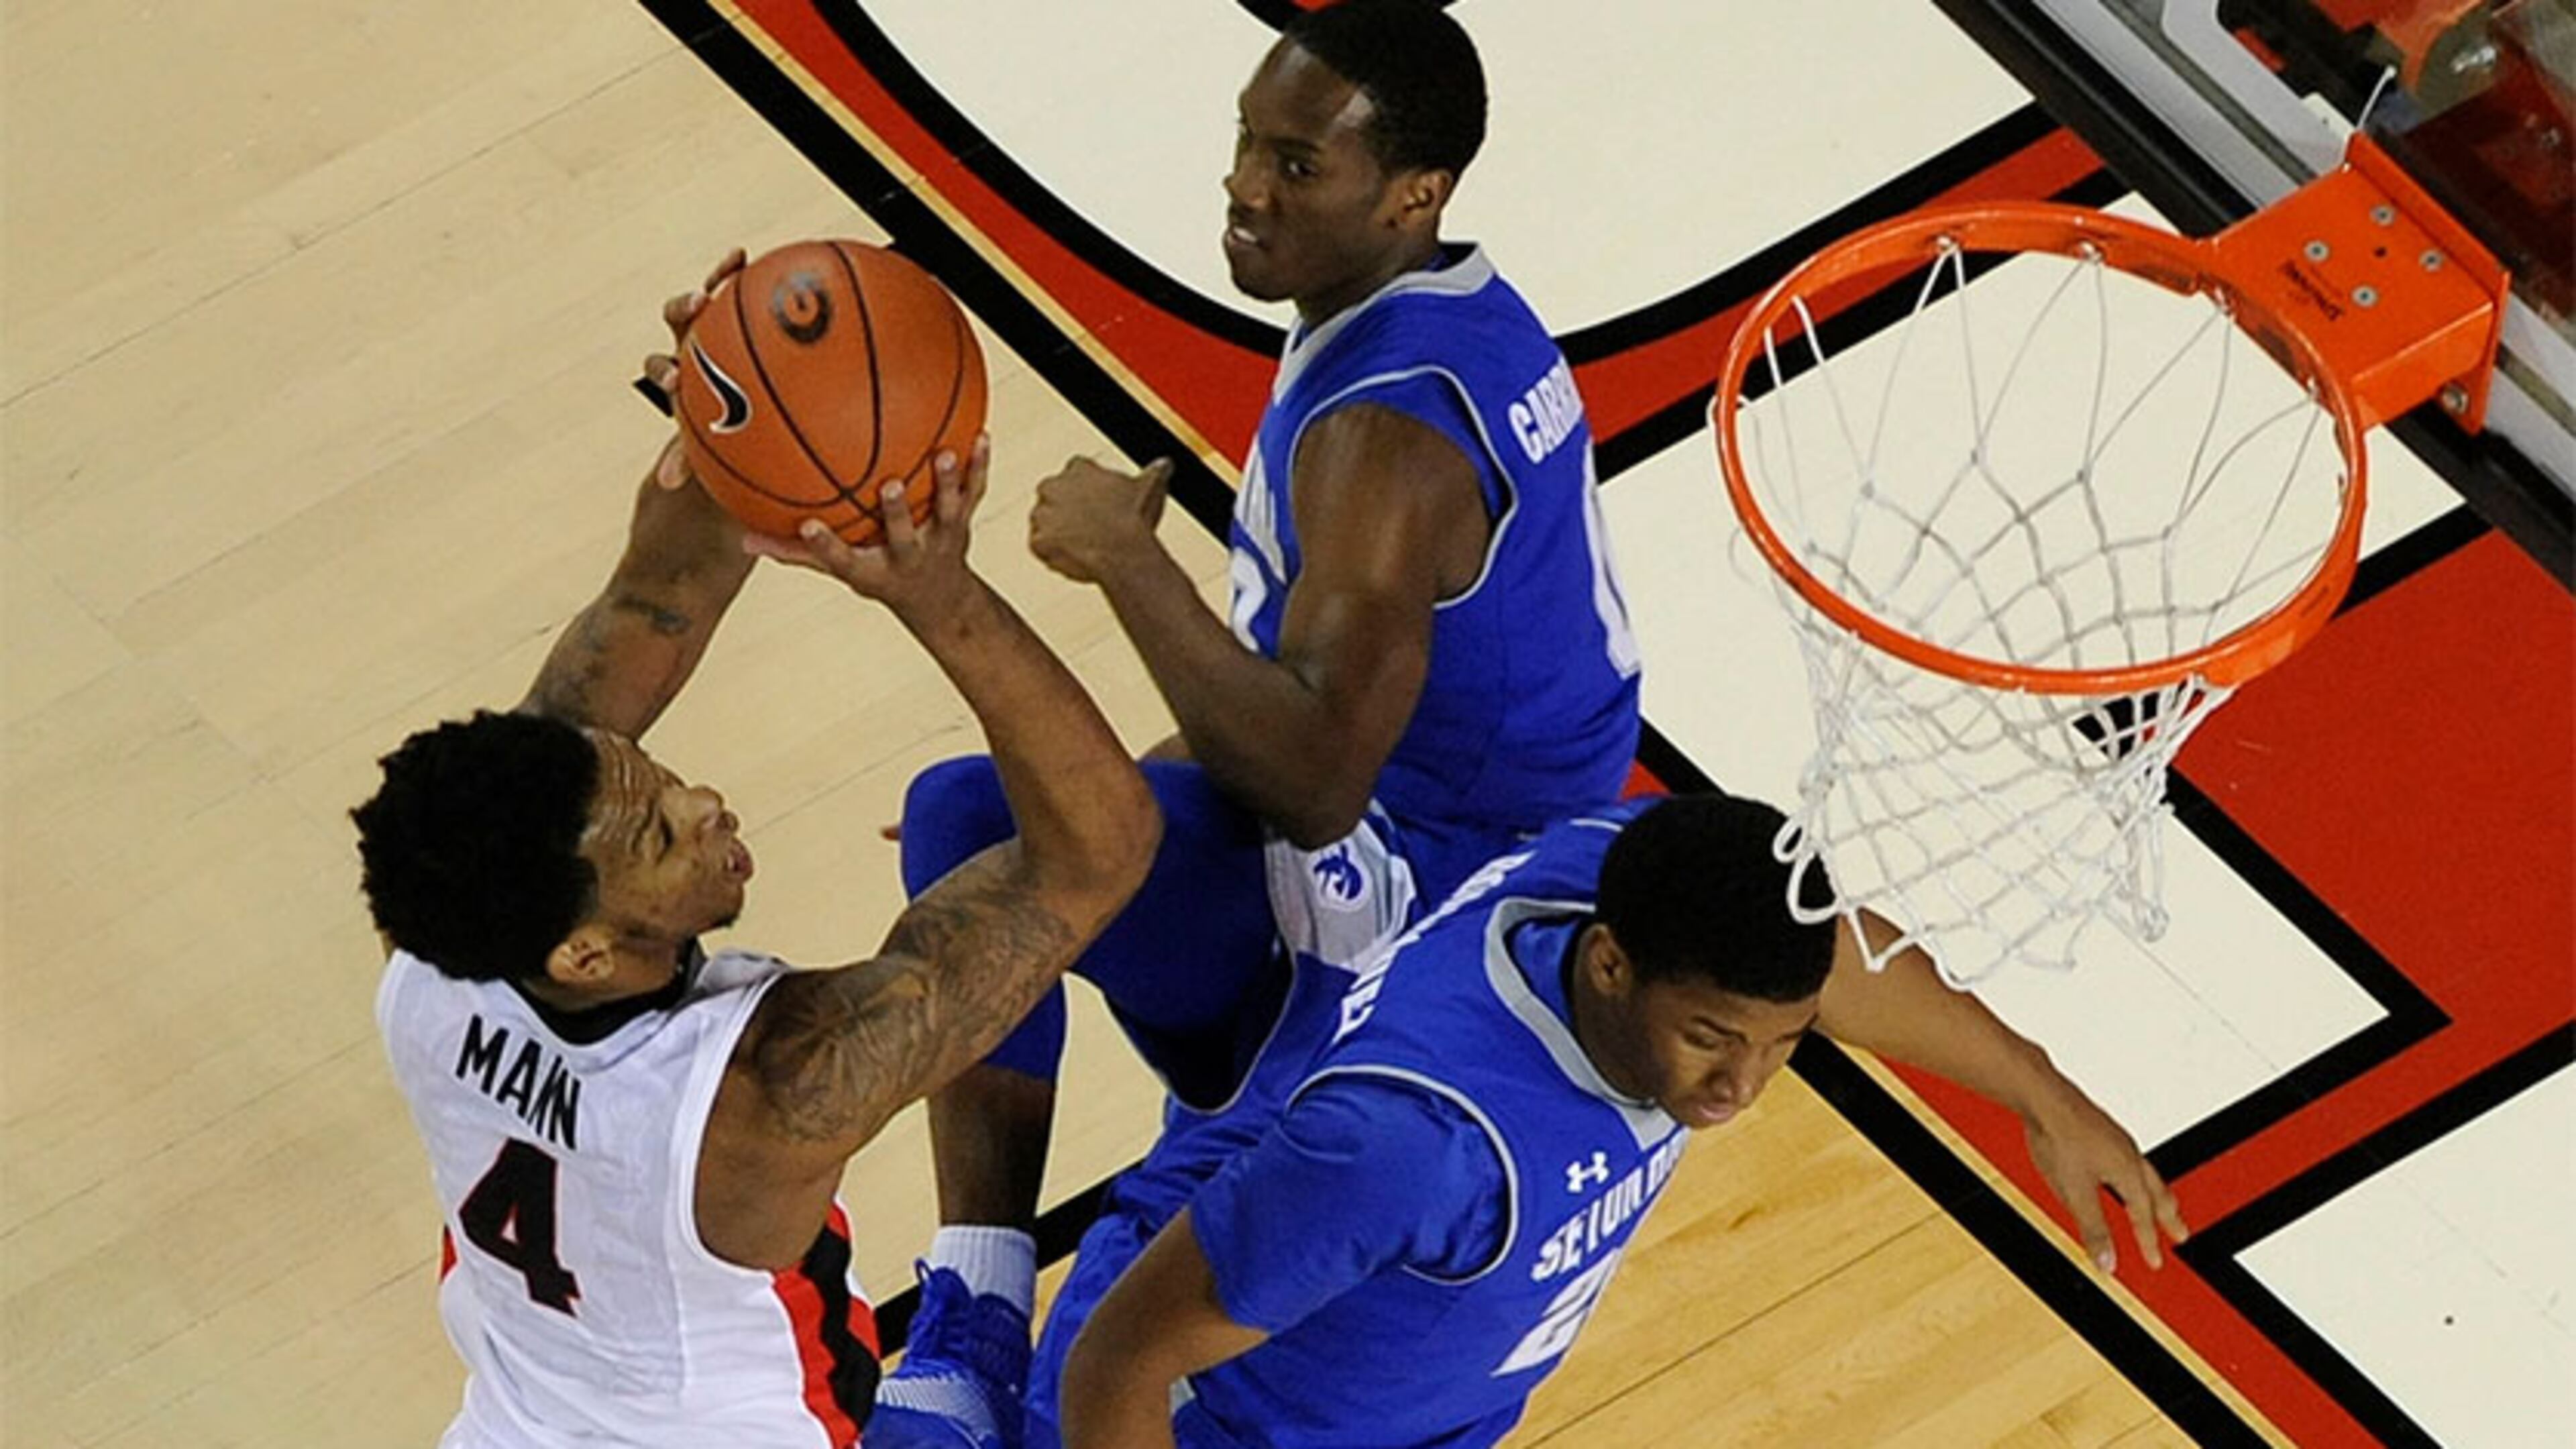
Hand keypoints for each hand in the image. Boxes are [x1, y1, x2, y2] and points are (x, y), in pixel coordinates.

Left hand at [642, 248, 749, 490]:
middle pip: (679, 319)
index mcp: (685, 373)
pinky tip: (749, 256)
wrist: (759, 409)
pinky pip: (746, 288)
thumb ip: (691, 456)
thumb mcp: (712, 445)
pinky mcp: (743, 309)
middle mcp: (696, 342)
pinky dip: (741, 272)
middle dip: (684, 308)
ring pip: (712, 295)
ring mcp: (719, 324)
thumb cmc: (731, 433)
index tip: (676, 382)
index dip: (665, 372)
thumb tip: (663, 487)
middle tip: (698, 307)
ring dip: (717, 280)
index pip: (662, 367)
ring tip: (733, 266)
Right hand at [744, 436, 990, 622]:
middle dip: (896, 513)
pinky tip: (982, 434)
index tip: (807, 525)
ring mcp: (939, 540)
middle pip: (901, 536)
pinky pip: (974, 492)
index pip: (842, 560)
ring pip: (946, 512)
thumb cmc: (877, 574)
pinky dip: (980, 466)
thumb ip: (795, 551)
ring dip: (947, 483)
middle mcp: (907, 557)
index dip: (825, 546)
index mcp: (872, 569)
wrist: (939, 599)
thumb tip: (743, 536)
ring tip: (947, 451)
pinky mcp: (963, 523)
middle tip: (892, 484)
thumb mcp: (839, 569)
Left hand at [1029, 456, 1173, 582]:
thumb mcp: (1151, 486)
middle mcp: (1054, 487)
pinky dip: (1054, 553)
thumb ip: (1155, 471)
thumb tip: (1164, 464)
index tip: (1098, 502)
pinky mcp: (1038, 541)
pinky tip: (1075, 558)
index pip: (1076, 472)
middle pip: (1054, 496)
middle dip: (1068, 510)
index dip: (1088, 490)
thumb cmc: (1134, 517)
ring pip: (1046, 523)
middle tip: (1090, 526)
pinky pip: (1041, 547)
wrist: (1121, 550)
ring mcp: (1042, 515)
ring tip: (1084, 545)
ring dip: (1060, 532)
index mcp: (1079, 468)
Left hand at [2021, 1087, 2188, 1273]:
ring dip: (2157, 1193)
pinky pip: (2129, 1157)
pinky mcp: (2101, 1128)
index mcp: (2127, 1171)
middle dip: (2169, 1216)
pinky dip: (2136, 1173)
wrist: (2041, 1097)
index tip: (2154, 1262)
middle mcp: (2128, 1153)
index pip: (2142, 1215)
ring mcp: (2116, 1138)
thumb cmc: (2058, 1139)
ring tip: (2160, 1203)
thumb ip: (2093, 1228)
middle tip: (2182, 1233)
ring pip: (2145, 1172)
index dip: (2148, 1241)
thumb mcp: (2074, 1193)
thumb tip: (2107, 1265)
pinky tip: (2121, 1170)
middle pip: (2156, 1192)